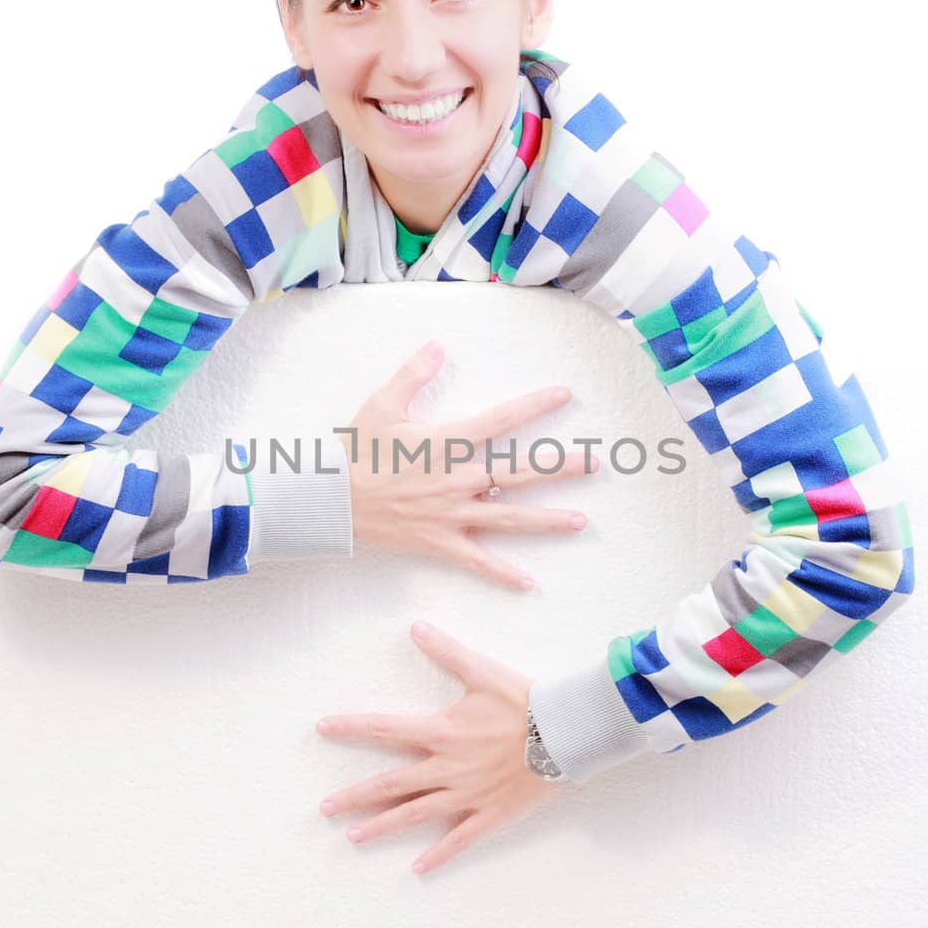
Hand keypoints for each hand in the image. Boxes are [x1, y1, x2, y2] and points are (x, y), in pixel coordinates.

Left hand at [315, 620, 564, 875]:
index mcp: (442, 732)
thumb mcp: (482, 671)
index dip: (351, 728)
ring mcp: (467, 794)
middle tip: (325, 809)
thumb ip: (446, 650)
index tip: (323, 728)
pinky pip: (459, 838)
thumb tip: (415, 626)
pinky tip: (418, 868)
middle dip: (355, 797)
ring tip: (352, 837)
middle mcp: (447, 767)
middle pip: (390, 785)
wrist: (566, 732)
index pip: (385, 729)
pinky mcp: (490, 813)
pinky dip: (438, 854)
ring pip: (415, 815)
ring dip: (381, 826)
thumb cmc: (525, 699)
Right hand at [336, 341, 596, 591]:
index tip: (564, 396)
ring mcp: (453, 514)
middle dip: (561, 467)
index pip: (502, 420)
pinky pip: (477, 561)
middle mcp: (458, 479)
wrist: (331, 501)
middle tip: (596, 462)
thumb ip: (414, 374)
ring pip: (510, 518)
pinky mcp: (440, 542)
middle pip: (521, 472)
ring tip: (580, 521)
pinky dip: (502, 573)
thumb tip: (438, 345)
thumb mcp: (382, 404)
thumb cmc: (357, 452)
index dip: (535, 406)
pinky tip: (528, 583)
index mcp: (448, 442)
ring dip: (548, 520)